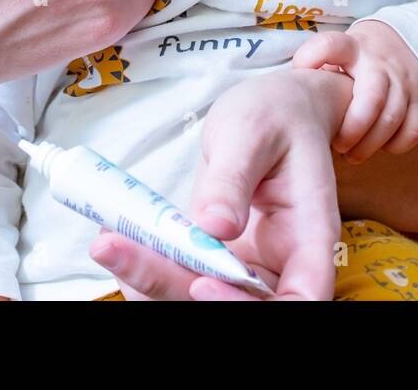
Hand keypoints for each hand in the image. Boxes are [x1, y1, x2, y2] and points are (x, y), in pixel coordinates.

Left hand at [89, 68, 345, 299]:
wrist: (271, 110)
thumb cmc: (275, 114)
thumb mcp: (252, 130)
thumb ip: (234, 178)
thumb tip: (214, 226)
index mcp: (309, 236)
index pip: (298, 299)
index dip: (248, 306)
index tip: (201, 283)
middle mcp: (281, 263)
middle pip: (237, 304)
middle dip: (174, 287)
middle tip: (118, 250)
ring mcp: (246, 264)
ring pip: (199, 295)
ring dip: (151, 280)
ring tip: (108, 245)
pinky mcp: (214, 257)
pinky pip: (181, 276)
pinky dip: (147, 266)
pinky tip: (116, 240)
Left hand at [292, 22, 417, 163]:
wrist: (403, 44)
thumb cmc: (356, 59)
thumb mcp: (335, 53)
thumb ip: (316, 68)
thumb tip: (292, 93)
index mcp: (351, 49)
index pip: (331, 46)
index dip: (314, 58)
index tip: (302, 74)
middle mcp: (380, 64)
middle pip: (371, 99)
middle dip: (353, 130)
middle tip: (338, 145)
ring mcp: (404, 81)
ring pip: (392, 119)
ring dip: (370, 144)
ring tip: (352, 153)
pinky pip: (413, 130)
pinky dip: (395, 145)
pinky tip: (379, 146)